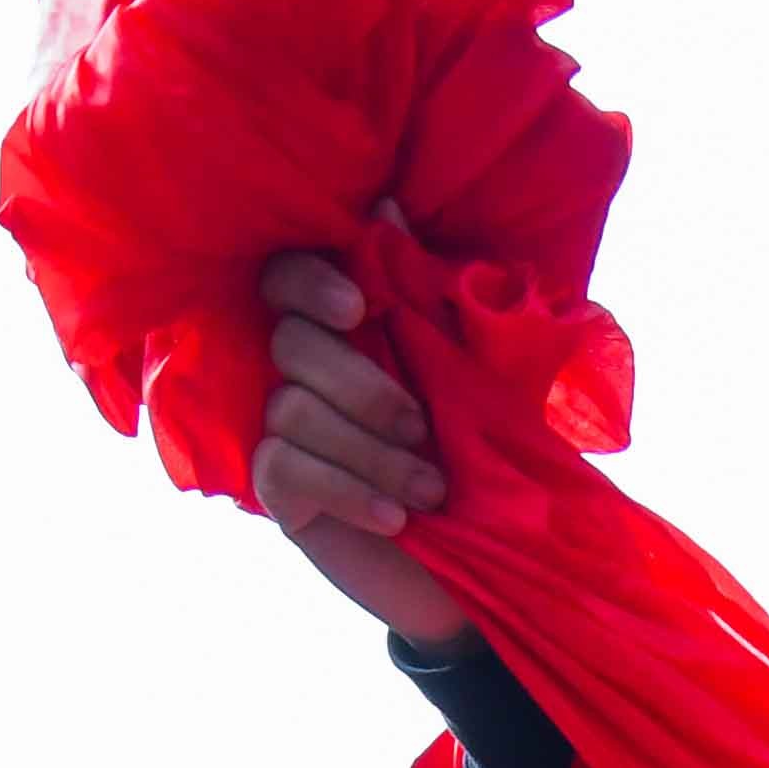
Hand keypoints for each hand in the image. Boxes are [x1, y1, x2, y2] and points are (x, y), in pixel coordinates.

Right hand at [252, 255, 461, 640]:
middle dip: (364, 387)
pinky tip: (393, 516)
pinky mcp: (278, 493)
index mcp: (346, 331)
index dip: (312, 282)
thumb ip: (428, 295)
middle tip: (422, 429)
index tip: (359, 310)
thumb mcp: (472, 372)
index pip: (289, 276)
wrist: (490, 564)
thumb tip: (385, 203)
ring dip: (373, 453)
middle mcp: (302, 371)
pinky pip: (284, 467)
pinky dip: (346, 489)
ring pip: (293, 410)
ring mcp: (281, 431)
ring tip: (431, 489)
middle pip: (291, 343)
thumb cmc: (484, 456)